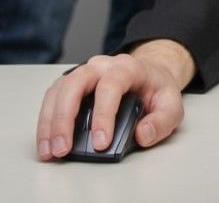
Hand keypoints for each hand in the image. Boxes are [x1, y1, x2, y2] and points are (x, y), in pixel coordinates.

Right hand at [35, 40, 194, 160]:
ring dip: (50, 122)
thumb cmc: (157, 90)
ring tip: (50, 151)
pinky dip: (46, 122)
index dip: (104, 114)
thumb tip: (143, 135)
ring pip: (58, 91)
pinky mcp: (71, 84)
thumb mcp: (172, 104)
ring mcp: (83, 73)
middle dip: (65, 118)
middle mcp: (101, 66)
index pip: (110, 86)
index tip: (101, 142)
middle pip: (75, 84)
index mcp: (127, 67)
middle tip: (63, 148)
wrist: (149, 74)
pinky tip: (47, 142)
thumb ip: (163, 121)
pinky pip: (52, 99)